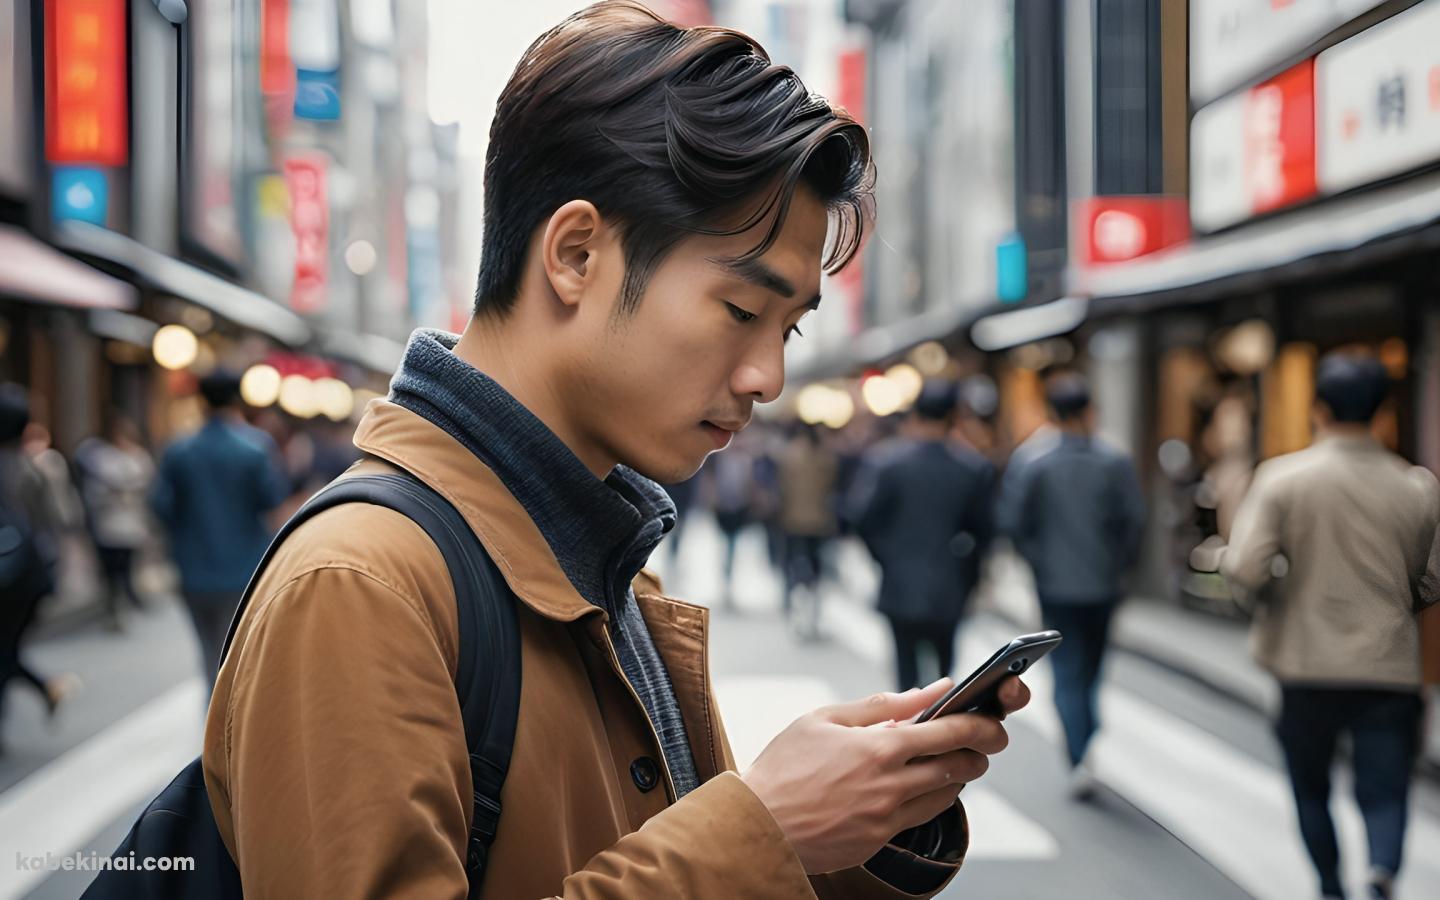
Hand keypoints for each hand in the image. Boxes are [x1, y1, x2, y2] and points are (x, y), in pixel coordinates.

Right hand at [741, 675, 1029, 874]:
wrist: (757, 823)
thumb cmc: (784, 766)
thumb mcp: (825, 718)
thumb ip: (881, 704)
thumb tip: (928, 690)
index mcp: (877, 746)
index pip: (947, 732)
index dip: (980, 726)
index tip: (993, 722)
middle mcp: (888, 784)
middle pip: (957, 767)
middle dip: (978, 753)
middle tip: (982, 743)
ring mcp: (886, 816)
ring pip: (945, 795)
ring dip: (957, 777)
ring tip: (950, 761)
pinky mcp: (879, 839)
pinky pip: (921, 817)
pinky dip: (932, 798)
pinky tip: (921, 786)